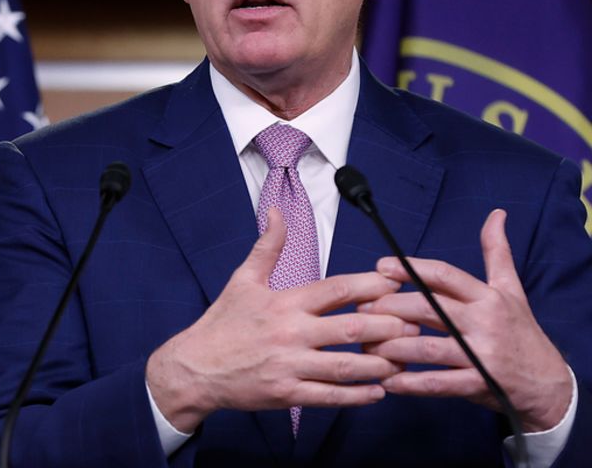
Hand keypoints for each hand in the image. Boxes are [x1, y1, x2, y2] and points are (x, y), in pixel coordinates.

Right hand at [146, 207, 415, 432]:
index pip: (336, 290)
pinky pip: (330, 397)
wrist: (193, 368)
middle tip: (415, 325)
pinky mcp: (286, 394)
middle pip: (352, 329)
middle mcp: (290, 333)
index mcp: (283, 302)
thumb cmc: (221, 323)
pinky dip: (358, 396)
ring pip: (347, 367)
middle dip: (388, 327)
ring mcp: (289, 366)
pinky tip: (379, 392)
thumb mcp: (242, 280)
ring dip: (380, 364)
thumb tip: (276, 211)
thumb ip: (267, 246)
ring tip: (403, 360)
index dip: (371, 285)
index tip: (396, 283)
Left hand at [360, 209, 572, 431]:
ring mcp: (480, 356)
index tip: (381, 266)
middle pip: (427, 309)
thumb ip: (497, 252)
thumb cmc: (520, 331)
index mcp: (487, 297)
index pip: (444, 275)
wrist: (548, 383)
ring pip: (426, 348)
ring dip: (391, 346)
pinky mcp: (478, 384)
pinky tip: (386, 380)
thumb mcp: (512, 289)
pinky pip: (437, 384)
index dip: (410, 269)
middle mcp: (483, 323)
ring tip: (365, 344)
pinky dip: (409, 383)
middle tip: (362, 308)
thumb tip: (496, 214)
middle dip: (389, 307)